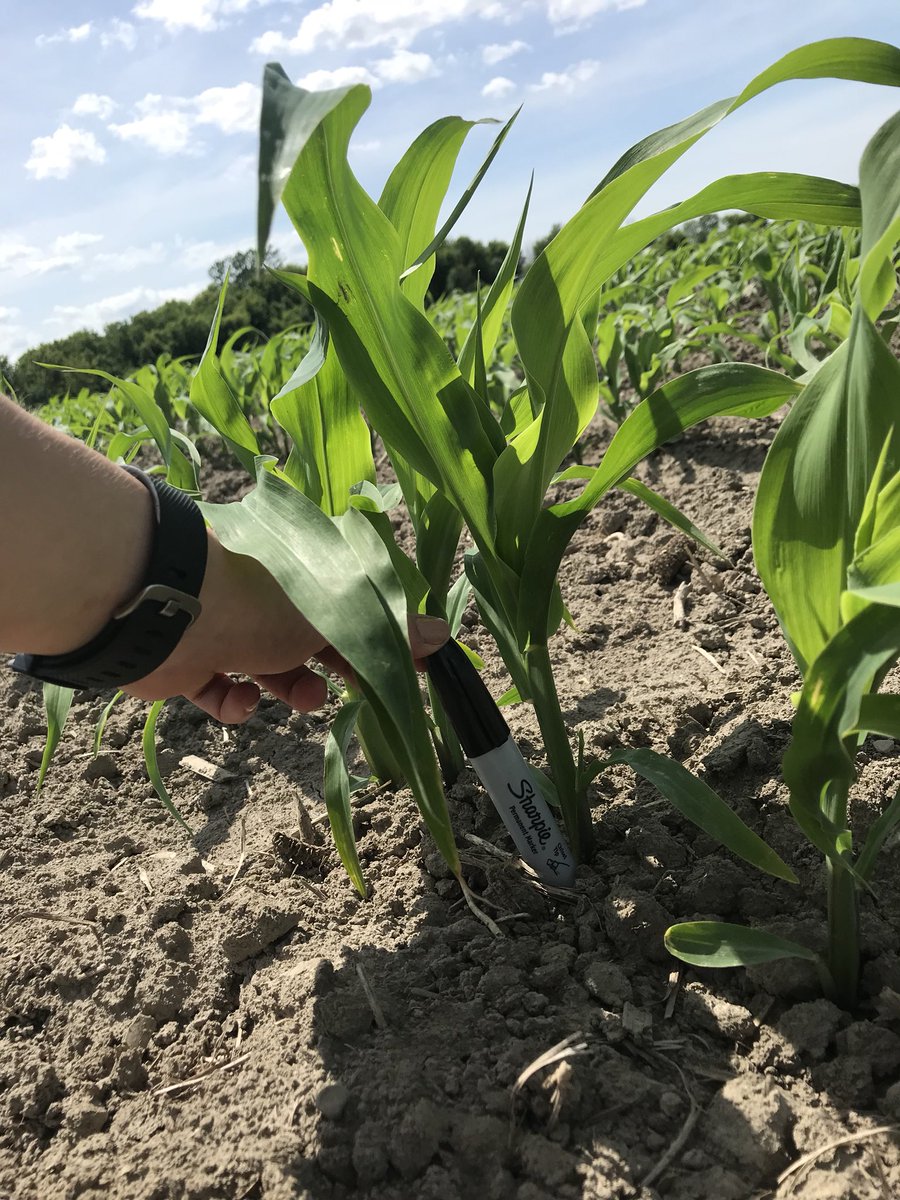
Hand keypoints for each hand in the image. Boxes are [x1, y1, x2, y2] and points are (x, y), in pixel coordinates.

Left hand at [124, 531, 449, 723]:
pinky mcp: (191, 660)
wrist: (170, 612)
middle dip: (335, 666)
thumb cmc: (264, 602)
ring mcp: (225, 628)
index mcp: (300, 575)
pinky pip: (220, 688)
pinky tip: (240, 700)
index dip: (377, 635)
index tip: (405, 665)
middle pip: (309, 637)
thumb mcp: (336, 618)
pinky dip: (233, 702)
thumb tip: (443, 634)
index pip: (349, 603)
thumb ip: (387, 632)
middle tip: (359, 690)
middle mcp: (264, 597)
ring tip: (302, 697)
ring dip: (291, 688)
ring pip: (267, 666)